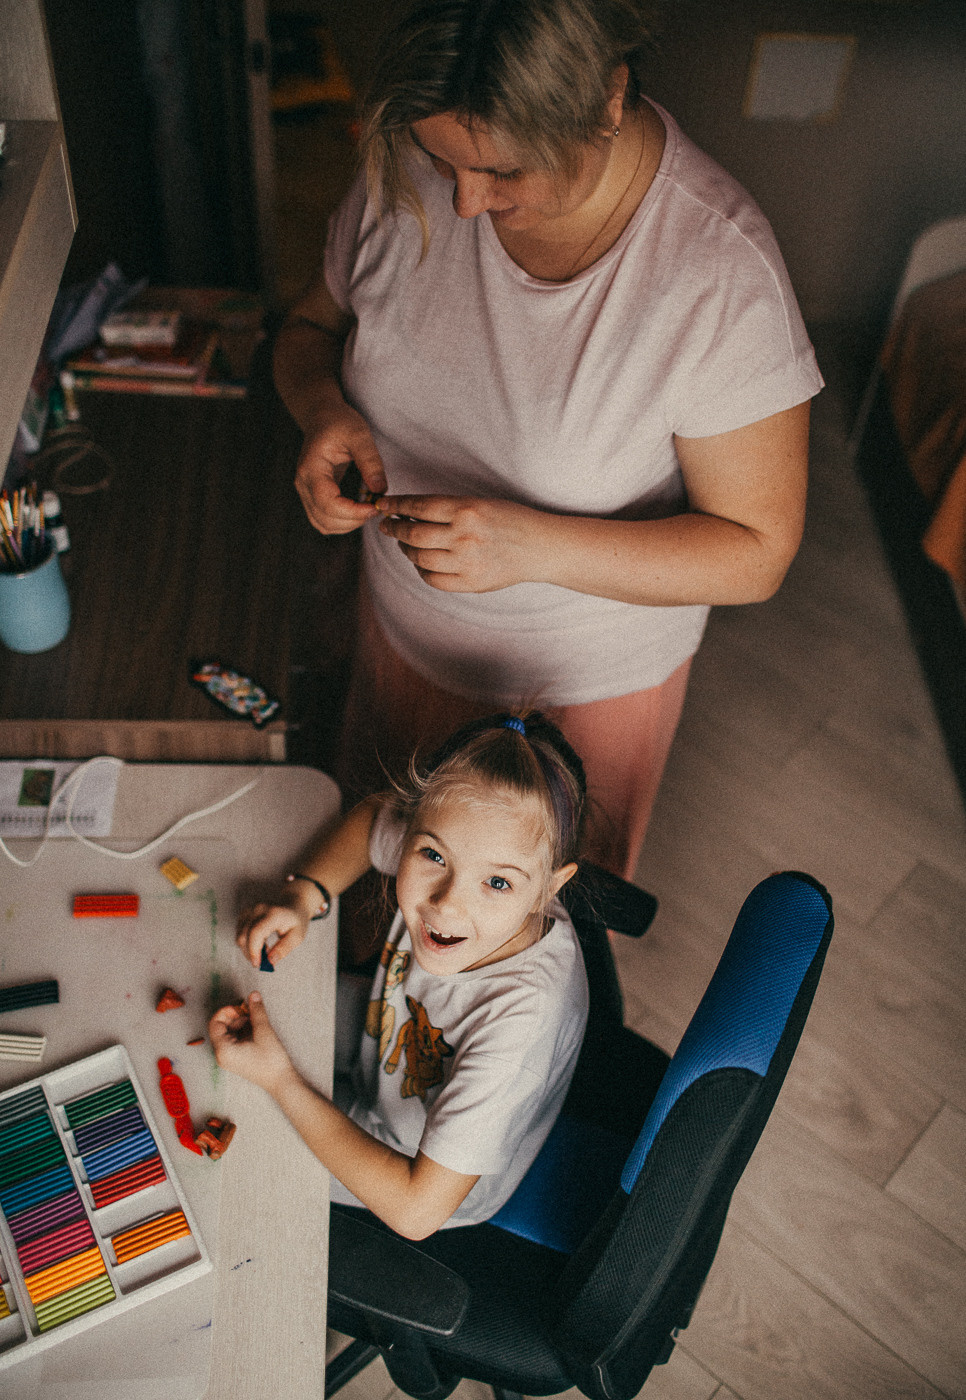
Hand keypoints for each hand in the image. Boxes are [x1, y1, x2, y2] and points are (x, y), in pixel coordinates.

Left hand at [209, 992, 296, 1096]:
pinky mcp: (236, 1058)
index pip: (215, 1024)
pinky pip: (233, 1039)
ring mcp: (229, 1058)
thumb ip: (256, 1011)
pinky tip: (254, 1026)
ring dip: (239, 1021)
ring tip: (254, 1018)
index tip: (241, 1007)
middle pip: (220, 1027)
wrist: (281, 1082)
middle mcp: (222, 1055)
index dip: (226, 1011)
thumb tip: (253, 995)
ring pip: (227, 1032)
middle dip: (234, 1015)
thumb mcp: (264, 1031)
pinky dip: (241, 1030)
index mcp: (223, 1050)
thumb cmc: (271, 1061)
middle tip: (249, 1010)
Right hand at [236, 897, 309, 968]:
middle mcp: (259, 910)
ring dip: (248, 949)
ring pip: (240, 935)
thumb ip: (284, 948)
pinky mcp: (245, 913)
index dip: (253, 950)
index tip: (257, 964)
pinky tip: (260, 944)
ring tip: (265, 950)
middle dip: (250, 953)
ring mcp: (250, 910)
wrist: (292, 904)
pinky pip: (239, 932)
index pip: (256, 932)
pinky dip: (246, 942)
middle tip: (263, 962)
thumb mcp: (297, 937)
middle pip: (245, 935)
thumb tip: (271, 961)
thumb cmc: (296, 921)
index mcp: (273, 914)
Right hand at [295, 393, 387, 535]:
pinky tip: (358, 510)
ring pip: (323, 525)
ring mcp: (305, 492)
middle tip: (376, 507)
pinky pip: (324, 520)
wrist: (322, 418)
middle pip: (325, 519)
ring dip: (348, 524)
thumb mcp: (359, 434)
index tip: (374, 507)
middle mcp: (303, 484)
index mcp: (312, 468)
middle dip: (353, 520)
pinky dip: (342, 522)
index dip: (352, 512)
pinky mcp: (313, 497)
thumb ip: (370, 461)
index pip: (328, 502)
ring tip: (368, 508)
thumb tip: (380, 490)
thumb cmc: (339, 422)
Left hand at [375, 494, 538, 591]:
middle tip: (388, 526)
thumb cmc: (509, 520)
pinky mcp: (470, 583)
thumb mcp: (480, 503)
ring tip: (405, 544)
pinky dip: (421, 570)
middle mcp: (464, 536)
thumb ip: (447, 508)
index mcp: (467, 510)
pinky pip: (433, 580)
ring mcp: (467, 562)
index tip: (384, 506)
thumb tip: (408, 513)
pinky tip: (422, 562)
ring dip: (406, 550)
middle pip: (413, 535)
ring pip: (419, 558)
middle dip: (395, 529)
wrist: (539, 547)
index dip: (396, 506)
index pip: (419, 506)